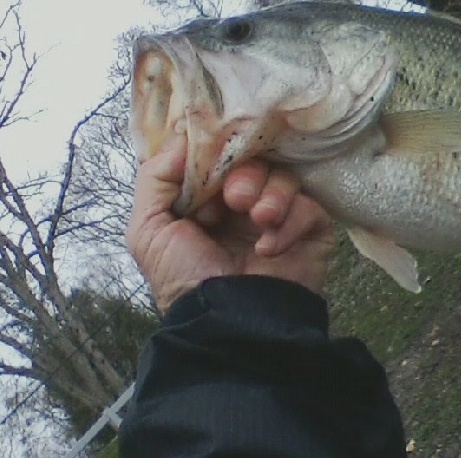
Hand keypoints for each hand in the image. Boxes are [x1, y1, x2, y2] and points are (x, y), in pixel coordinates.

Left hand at [126, 135, 333, 311]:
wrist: (226, 323)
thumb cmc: (184, 278)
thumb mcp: (149, 229)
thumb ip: (155, 178)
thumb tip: (183, 137)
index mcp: (209, 199)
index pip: (222, 156)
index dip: (217, 155)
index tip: (209, 169)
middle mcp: (244, 204)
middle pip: (256, 160)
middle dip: (245, 174)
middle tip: (235, 198)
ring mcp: (280, 217)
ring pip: (285, 178)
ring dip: (271, 194)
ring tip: (258, 219)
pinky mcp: (311, 230)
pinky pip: (309, 206)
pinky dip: (290, 222)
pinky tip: (269, 248)